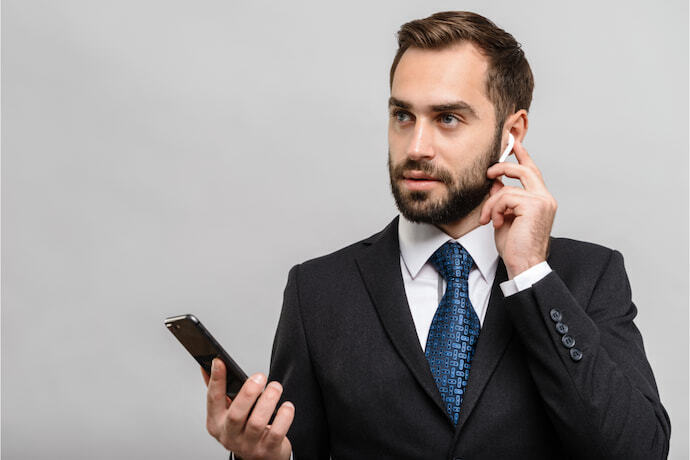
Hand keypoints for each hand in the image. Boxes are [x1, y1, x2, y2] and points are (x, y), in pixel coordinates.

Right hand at [202, 359, 293, 459]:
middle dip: (248, 393)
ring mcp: (248, 445)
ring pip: (257, 423)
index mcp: (216, 423)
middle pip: (236, 415)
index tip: (219, 361)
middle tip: (260, 376)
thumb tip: (212, 363)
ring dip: (268, 401)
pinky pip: (276, 432)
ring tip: (276, 387)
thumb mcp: (228, 412)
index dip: (216, 380)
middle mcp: (230, 436)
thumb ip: (220, 390)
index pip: (213, 400)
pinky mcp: (267, 450)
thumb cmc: (244, 428)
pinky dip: (284, 417)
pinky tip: (287, 406)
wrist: (260, 458)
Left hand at [479, 138, 556, 278]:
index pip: (532, 171)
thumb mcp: (505, 217)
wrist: (523, 265)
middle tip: (488, 172)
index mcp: (541, 200)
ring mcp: (542, 201)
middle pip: (525, 169)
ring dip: (492, 203)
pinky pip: (505, 197)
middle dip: (503, 166)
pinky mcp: (533, 206)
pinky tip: (496, 222)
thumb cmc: (515, 246)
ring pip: (507, 188)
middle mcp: (545, 198)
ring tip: (489, 219)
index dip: (522, 156)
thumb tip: (494, 183)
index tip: (513, 143)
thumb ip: (502, 198)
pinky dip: (495, 209)